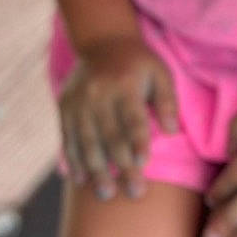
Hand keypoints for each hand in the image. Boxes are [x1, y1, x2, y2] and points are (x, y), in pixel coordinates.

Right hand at [58, 34, 178, 201]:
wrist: (102, 42)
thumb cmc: (138, 64)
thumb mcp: (160, 73)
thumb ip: (168, 101)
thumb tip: (172, 131)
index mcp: (124, 85)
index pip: (132, 118)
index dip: (138, 141)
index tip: (144, 163)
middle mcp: (98, 94)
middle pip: (110, 136)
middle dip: (122, 167)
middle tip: (135, 192)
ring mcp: (78, 102)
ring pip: (86, 142)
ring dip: (96, 171)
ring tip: (106, 194)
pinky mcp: (64, 108)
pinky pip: (68, 138)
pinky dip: (74, 160)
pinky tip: (82, 180)